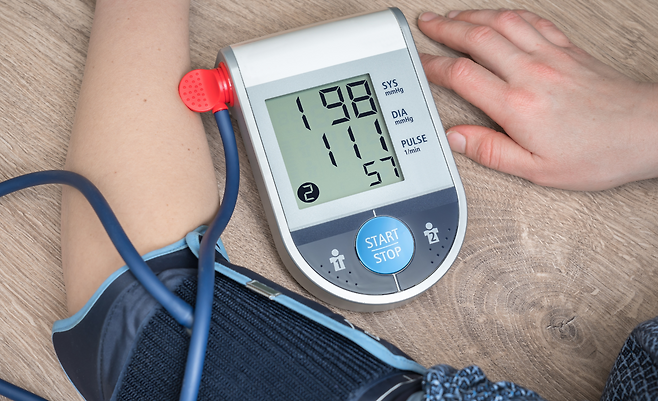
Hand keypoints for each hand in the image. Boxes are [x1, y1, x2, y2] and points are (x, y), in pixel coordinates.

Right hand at [418, 10, 657, 190]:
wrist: (646, 130)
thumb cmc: (598, 153)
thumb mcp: (537, 170)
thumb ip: (491, 151)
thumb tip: (457, 138)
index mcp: (517, 105)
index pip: (461, 75)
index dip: (433, 65)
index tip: (419, 62)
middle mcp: (530, 72)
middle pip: (476, 38)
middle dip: (445, 28)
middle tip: (426, 23)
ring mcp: (551, 55)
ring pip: (502, 22)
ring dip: (472, 15)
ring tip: (452, 15)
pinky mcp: (568, 49)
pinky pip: (532, 21)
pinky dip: (509, 14)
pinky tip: (500, 15)